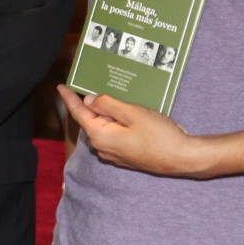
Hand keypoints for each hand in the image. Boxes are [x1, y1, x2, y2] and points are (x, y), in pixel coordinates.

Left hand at [58, 85, 210, 177]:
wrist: (182, 157)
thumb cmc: (160, 135)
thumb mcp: (132, 113)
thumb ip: (107, 104)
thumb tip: (89, 100)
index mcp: (100, 136)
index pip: (79, 113)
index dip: (70, 98)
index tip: (61, 87)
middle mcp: (102, 147)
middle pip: (92, 119)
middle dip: (95, 104)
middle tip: (100, 86)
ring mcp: (113, 153)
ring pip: (104, 126)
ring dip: (109, 113)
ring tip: (120, 99)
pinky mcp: (124, 155)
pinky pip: (114, 134)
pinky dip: (117, 123)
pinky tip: (129, 114)